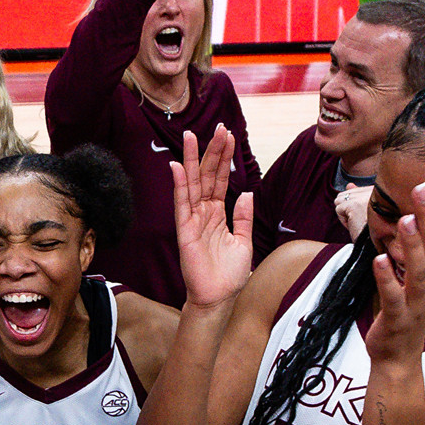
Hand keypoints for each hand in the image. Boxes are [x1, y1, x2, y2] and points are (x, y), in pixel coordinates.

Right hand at [171, 126, 255, 310]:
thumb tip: (247, 193)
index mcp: (218, 213)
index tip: (229, 136)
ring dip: (191, 160)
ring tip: (191, 136)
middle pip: (206, 175)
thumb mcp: (244, 242)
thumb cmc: (229, 275)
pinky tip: (176, 166)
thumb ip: (244, 217)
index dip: (224, 158)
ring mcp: (193, 220)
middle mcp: (204, 212)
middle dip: (212, 151)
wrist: (218, 298)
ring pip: (192, 183)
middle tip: (217, 127)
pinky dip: (179, 185)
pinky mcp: (184, 230)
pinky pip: (181, 203)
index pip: (220, 179)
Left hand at [333, 183, 373, 241]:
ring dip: (345, 213)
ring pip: (340, 200)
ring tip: (358, 222)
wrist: (376, 245)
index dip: (355, 204)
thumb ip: (359, 194)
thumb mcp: (367, 209)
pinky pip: (338, 209)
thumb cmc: (374, 230)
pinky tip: (354, 225)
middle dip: (349, 208)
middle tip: (360, 221)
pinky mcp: (354, 205)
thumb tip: (349, 185)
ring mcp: (364, 196)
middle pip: (347, 194)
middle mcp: (374, 190)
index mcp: (380, 191)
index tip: (362, 215)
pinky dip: (343, 220)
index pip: (358, 190)